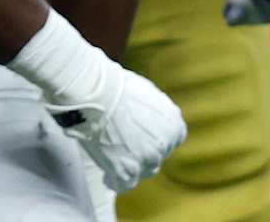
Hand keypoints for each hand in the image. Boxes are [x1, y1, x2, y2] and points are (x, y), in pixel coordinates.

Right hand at [56, 67, 185, 193]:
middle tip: (124, 145)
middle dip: (142, 152)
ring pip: (143, 171)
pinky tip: (107, 176)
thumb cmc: (114, 85)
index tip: (142, 137)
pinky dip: (114, 181)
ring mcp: (147, 160)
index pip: (171, 139)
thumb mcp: (145, 92)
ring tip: (114, 160)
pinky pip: (123, 184)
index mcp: (174, 124)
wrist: (95, 93)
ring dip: (131, 166)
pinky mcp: (127, 172)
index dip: (154, 138)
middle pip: (156, 156)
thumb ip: (153, 109)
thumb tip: (147, 114)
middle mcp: (165, 145)